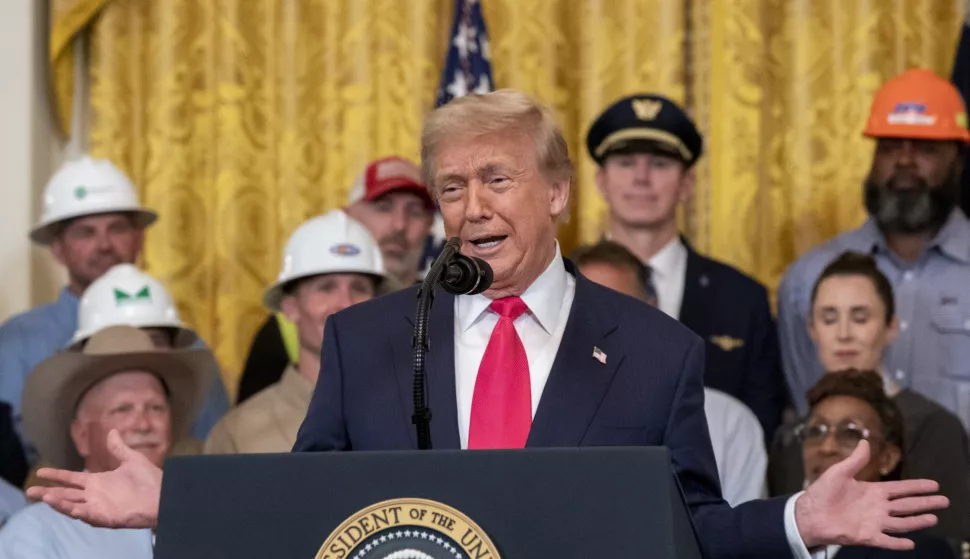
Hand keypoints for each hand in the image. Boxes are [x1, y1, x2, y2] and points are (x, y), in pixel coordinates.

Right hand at [26, 429, 162, 528]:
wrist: (165, 494)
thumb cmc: (150, 479)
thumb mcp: (131, 460)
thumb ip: (118, 448)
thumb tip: (111, 432)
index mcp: (98, 482)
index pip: (71, 479)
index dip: (56, 476)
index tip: (40, 471)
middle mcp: (95, 495)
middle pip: (66, 494)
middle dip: (48, 493)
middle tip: (30, 491)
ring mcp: (99, 507)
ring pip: (71, 506)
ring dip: (57, 502)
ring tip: (42, 497)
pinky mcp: (105, 517)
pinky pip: (85, 515)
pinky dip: (72, 511)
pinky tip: (62, 506)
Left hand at [795, 440, 948, 549]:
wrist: (808, 514)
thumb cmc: (822, 493)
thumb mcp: (839, 472)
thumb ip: (855, 460)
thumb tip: (865, 441)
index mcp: (872, 491)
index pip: (900, 488)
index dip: (917, 486)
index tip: (934, 485)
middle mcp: (877, 508)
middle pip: (906, 505)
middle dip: (925, 503)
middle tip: (944, 501)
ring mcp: (873, 523)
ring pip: (901, 523)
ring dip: (917, 522)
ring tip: (933, 518)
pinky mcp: (866, 536)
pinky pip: (886, 540)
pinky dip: (897, 543)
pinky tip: (911, 543)